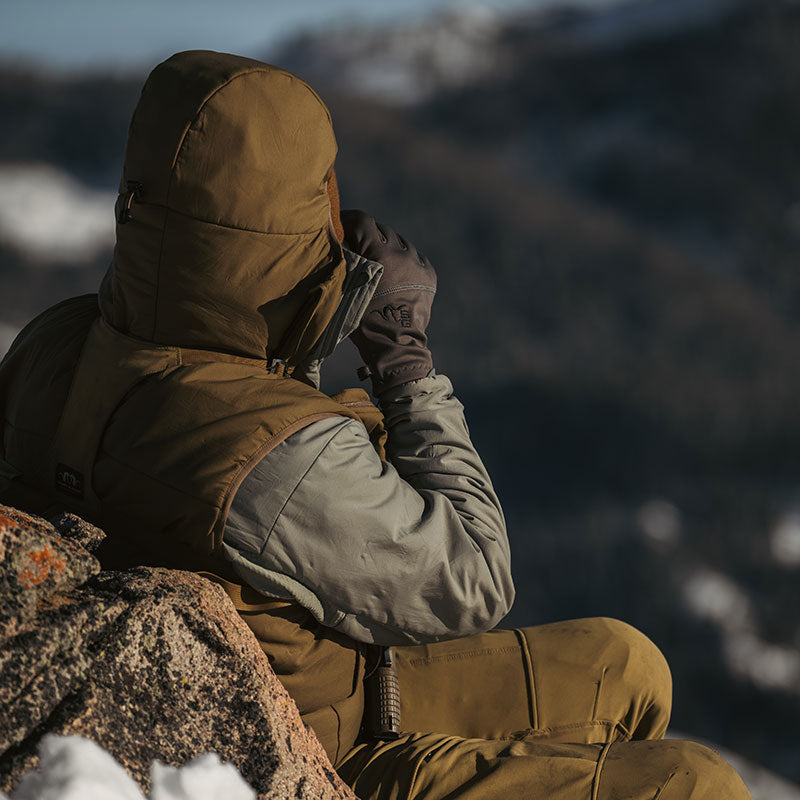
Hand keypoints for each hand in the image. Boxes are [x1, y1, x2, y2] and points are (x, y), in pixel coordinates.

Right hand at [341, 210, 435, 393]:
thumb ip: (341, 262)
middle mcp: (401, 253)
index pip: (363, 220)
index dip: (349, 218)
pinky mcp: (429, 274)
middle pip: (381, 229)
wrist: (397, 346)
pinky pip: (414, 257)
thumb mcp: (344, 289)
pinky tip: (394, 273)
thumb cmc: (364, 322)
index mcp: (379, 253)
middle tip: (356, 245)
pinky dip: (403, 260)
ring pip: (399, 242)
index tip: (341, 224)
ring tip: (377, 261)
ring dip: (387, 247)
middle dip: (367, 235)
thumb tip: (334, 242)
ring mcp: (418, 263)